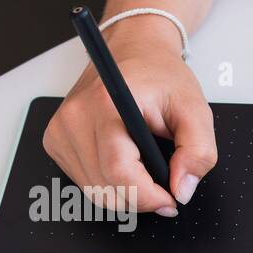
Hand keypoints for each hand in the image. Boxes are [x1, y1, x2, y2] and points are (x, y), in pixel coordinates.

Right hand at [42, 16, 215, 216]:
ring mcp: (60, 130)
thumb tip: (182, 190)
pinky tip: (125, 164)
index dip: (148, 197)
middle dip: (141, 199)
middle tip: (165, 186)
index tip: (170, 201)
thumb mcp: (196, 110)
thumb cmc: (161, 77)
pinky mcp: (55, 141)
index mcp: (107, 105)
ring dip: (126, 193)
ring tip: (147, 169)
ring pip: (94, 192)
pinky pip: (84, 183)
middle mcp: (75, 117)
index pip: (119, 171)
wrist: (135, 52)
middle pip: (105, 188)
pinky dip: (109, 185)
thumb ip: (198, 152)